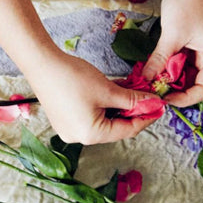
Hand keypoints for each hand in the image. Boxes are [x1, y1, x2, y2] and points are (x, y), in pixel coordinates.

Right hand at [28, 52, 162, 144]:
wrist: (42, 65)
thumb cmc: (73, 78)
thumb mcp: (108, 90)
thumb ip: (133, 100)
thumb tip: (152, 103)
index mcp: (91, 135)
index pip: (127, 130)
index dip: (146, 118)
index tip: (160, 106)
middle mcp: (79, 138)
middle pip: (115, 128)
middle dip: (132, 112)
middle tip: (147, 97)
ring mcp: (69, 130)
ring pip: (103, 122)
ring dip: (118, 108)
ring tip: (131, 92)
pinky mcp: (64, 120)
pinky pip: (91, 117)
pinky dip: (104, 107)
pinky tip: (113, 93)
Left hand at [142, 0, 202, 107]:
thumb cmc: (188, 2)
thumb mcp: (172, 35)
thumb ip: (160, 60)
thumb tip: (147, 81)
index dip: (185, 98)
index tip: (164, 100)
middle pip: (194, 84)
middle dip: (174, 90)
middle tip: (152, 93)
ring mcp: (199, 50)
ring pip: (184, 74)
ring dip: (168, 80)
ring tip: (149, 83)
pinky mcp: (188, 44)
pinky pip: (178, 63)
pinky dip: (166, 68)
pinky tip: (152, 71)